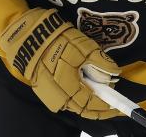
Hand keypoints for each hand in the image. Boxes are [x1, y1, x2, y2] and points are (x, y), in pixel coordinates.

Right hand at [0, 8, 121, 119]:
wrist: (28, 36)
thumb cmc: (58, 40)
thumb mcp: (84, 47)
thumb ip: (101, 62)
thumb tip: (115, 74)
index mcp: (68, 87)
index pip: (90, 105)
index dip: (105, 107)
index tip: (117, 105)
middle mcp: (58, 96)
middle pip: (82, 108)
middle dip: (98, 107)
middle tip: (111, 102)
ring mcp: (49, 94)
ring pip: (73, 105)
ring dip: (87, 103)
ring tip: (100, 96)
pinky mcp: (45, 89)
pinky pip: (64, 99)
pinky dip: (77, 97)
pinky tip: (85, 90)